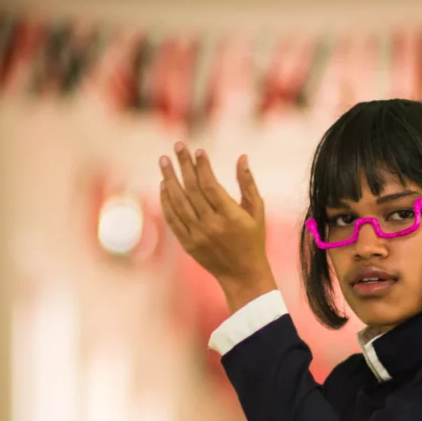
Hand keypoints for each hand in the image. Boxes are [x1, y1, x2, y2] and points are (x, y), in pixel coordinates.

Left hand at [159, 144, 276, 305]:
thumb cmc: (253, 239)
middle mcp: (212, 226)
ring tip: (164, 161)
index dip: (203, 166)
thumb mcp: (257, 211)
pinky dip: (166, 201)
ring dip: (169, 179)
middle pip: (192, 190)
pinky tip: (164, 185)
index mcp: (231, 216)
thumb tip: (242, 157)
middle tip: (177, 146)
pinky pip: (173, 219)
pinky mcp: (188, 244)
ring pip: (179, 202)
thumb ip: (248, 183)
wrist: (243, 274)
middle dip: (184, 165)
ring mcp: (198, 236)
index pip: (211, 185)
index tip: (198, 150)